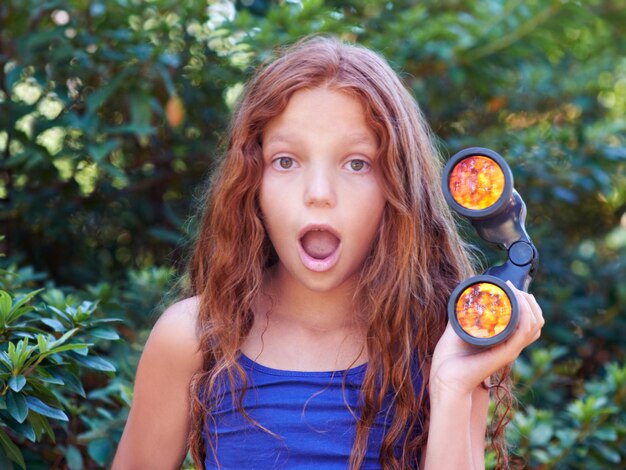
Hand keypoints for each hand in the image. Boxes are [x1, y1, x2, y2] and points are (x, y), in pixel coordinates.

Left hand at [429, 281, 543, 397]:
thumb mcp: (457, 331)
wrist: (445, 380)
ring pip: (534, 324)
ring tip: (516, 291)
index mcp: (502, 342)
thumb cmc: (449, 360)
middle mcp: (510, 346)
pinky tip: (517, 301)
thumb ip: (461, 316)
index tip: (509, 287)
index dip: (525, 304)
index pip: (527, 323)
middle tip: (514, 288)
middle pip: (536, 322)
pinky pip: (524, 331)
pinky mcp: (506, 353)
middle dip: (530, 301)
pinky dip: (525, 314)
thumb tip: (461, 298)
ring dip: (529, 304)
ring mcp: (510, 349)